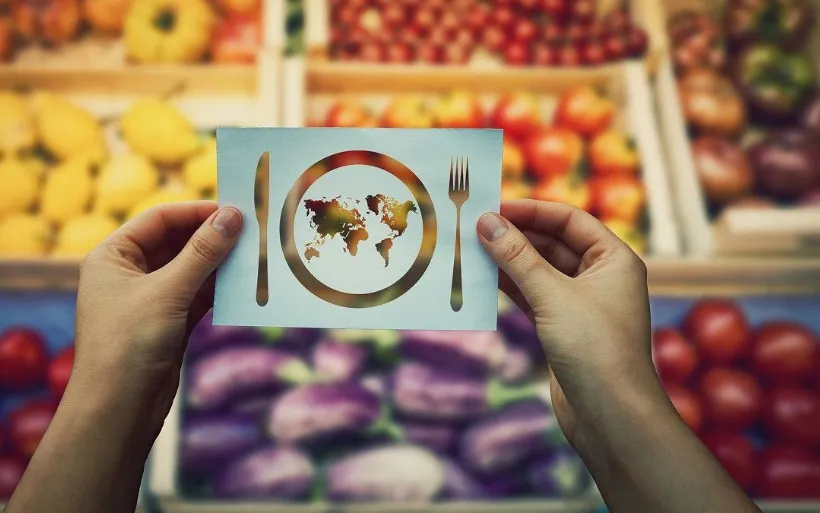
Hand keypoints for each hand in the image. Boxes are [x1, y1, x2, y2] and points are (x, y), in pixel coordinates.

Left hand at [71, 201, 242, 432]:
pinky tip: (245, 284)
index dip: (196, 212)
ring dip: (220, 264)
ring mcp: (150, 299)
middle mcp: (129, 273)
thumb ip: (202, 252)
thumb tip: (232, 216)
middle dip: (212, 238)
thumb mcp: (167, 291)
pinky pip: (199, 295)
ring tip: (255, 255)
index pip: (159, 220)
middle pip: (177, 242)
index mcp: (113, 256)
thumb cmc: (128, 344)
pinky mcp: (169, 323)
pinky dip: (220, 289)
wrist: (118, 410)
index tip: (234, 210)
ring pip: (192, 270)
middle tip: (252, 231)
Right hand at [478, 200, 662, 453]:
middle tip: (476, 227)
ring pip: (540, 271)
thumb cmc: (594, 348)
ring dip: (509, 261)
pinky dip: (510, 287)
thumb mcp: (552, 294)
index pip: (570, 220)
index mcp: (614, 259)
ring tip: (472, 250)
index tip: (495, 207)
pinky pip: (533, 296)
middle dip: (516, 235)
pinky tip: (483, 279)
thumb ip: (517, 257)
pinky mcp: (563, 328)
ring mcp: (581, 304)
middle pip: (553, 243)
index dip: (533, 210)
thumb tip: (486, 222)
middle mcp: (601, 277)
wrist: (610, 414)